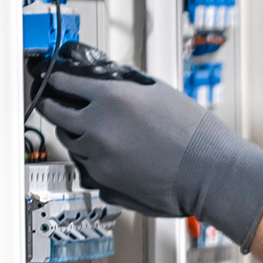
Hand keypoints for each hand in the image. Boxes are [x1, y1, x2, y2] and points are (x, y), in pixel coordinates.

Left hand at [35, 50, 262, 249]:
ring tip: (90, 131)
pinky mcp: (105, 185)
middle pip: (54, 113)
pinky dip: (92, 160)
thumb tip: (103, 82)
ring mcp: (98, 160)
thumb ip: (124, 86)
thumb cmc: (196, 136)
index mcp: (111, 99)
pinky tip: (111, 156)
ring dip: (74, 134)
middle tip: (53, 101)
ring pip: (69, 142)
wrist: (212, 176)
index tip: (50, 78)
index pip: (62, 82)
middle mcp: (97, 129)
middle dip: (52, 104)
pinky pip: (86, 168)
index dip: (53, 78)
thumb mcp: (159, 93)